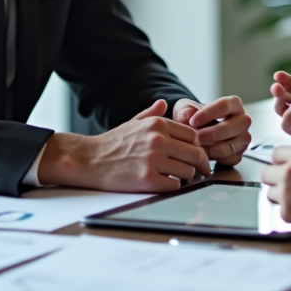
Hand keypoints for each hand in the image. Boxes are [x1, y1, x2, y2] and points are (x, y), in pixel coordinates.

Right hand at [37, 99, 210, 191]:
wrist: (89, 159)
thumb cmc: (113, 142)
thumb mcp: (133, 122)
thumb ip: (152, 113)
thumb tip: (164, 103)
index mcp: (158, 124)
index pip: (193, 136)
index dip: (198, 147)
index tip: (199, 156)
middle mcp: (158, 139)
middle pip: (196, 153)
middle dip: (200, 164)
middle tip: (200, 171)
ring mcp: (153, 159)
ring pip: (187, 171)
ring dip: (185, 177)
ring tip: (176, 177)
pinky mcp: (147, 179)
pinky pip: (174, 186)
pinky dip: (172, 187)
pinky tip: (164, 183)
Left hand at [173, 96, 251, 165]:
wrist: (200, 129)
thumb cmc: (197, 117)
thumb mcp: (189, 110)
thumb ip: (186, 111)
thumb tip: (188, 115)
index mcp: (234, 104)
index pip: (224, 106)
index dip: (207, 114)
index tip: (192, 121)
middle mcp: (243, 120)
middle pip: (229, 127)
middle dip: (210, 134)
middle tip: (195, 138)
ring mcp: (243, 138)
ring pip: (230, 146)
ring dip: (211, 149)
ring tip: (197, 147)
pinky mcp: (240, 153)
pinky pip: (229, 159)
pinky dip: (215, 159)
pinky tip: (204, 155)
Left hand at [260, 144, 290, 238]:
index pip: (276, 153)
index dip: (282, 161)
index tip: (285, 166)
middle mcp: (290, 171)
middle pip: (266, 171)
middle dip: (275, 176)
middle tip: (286, 182)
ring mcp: (286, 192)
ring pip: (270, 190)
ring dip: (280, 193)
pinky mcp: (287, 211)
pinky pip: (278, 208)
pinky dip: (288, 208)